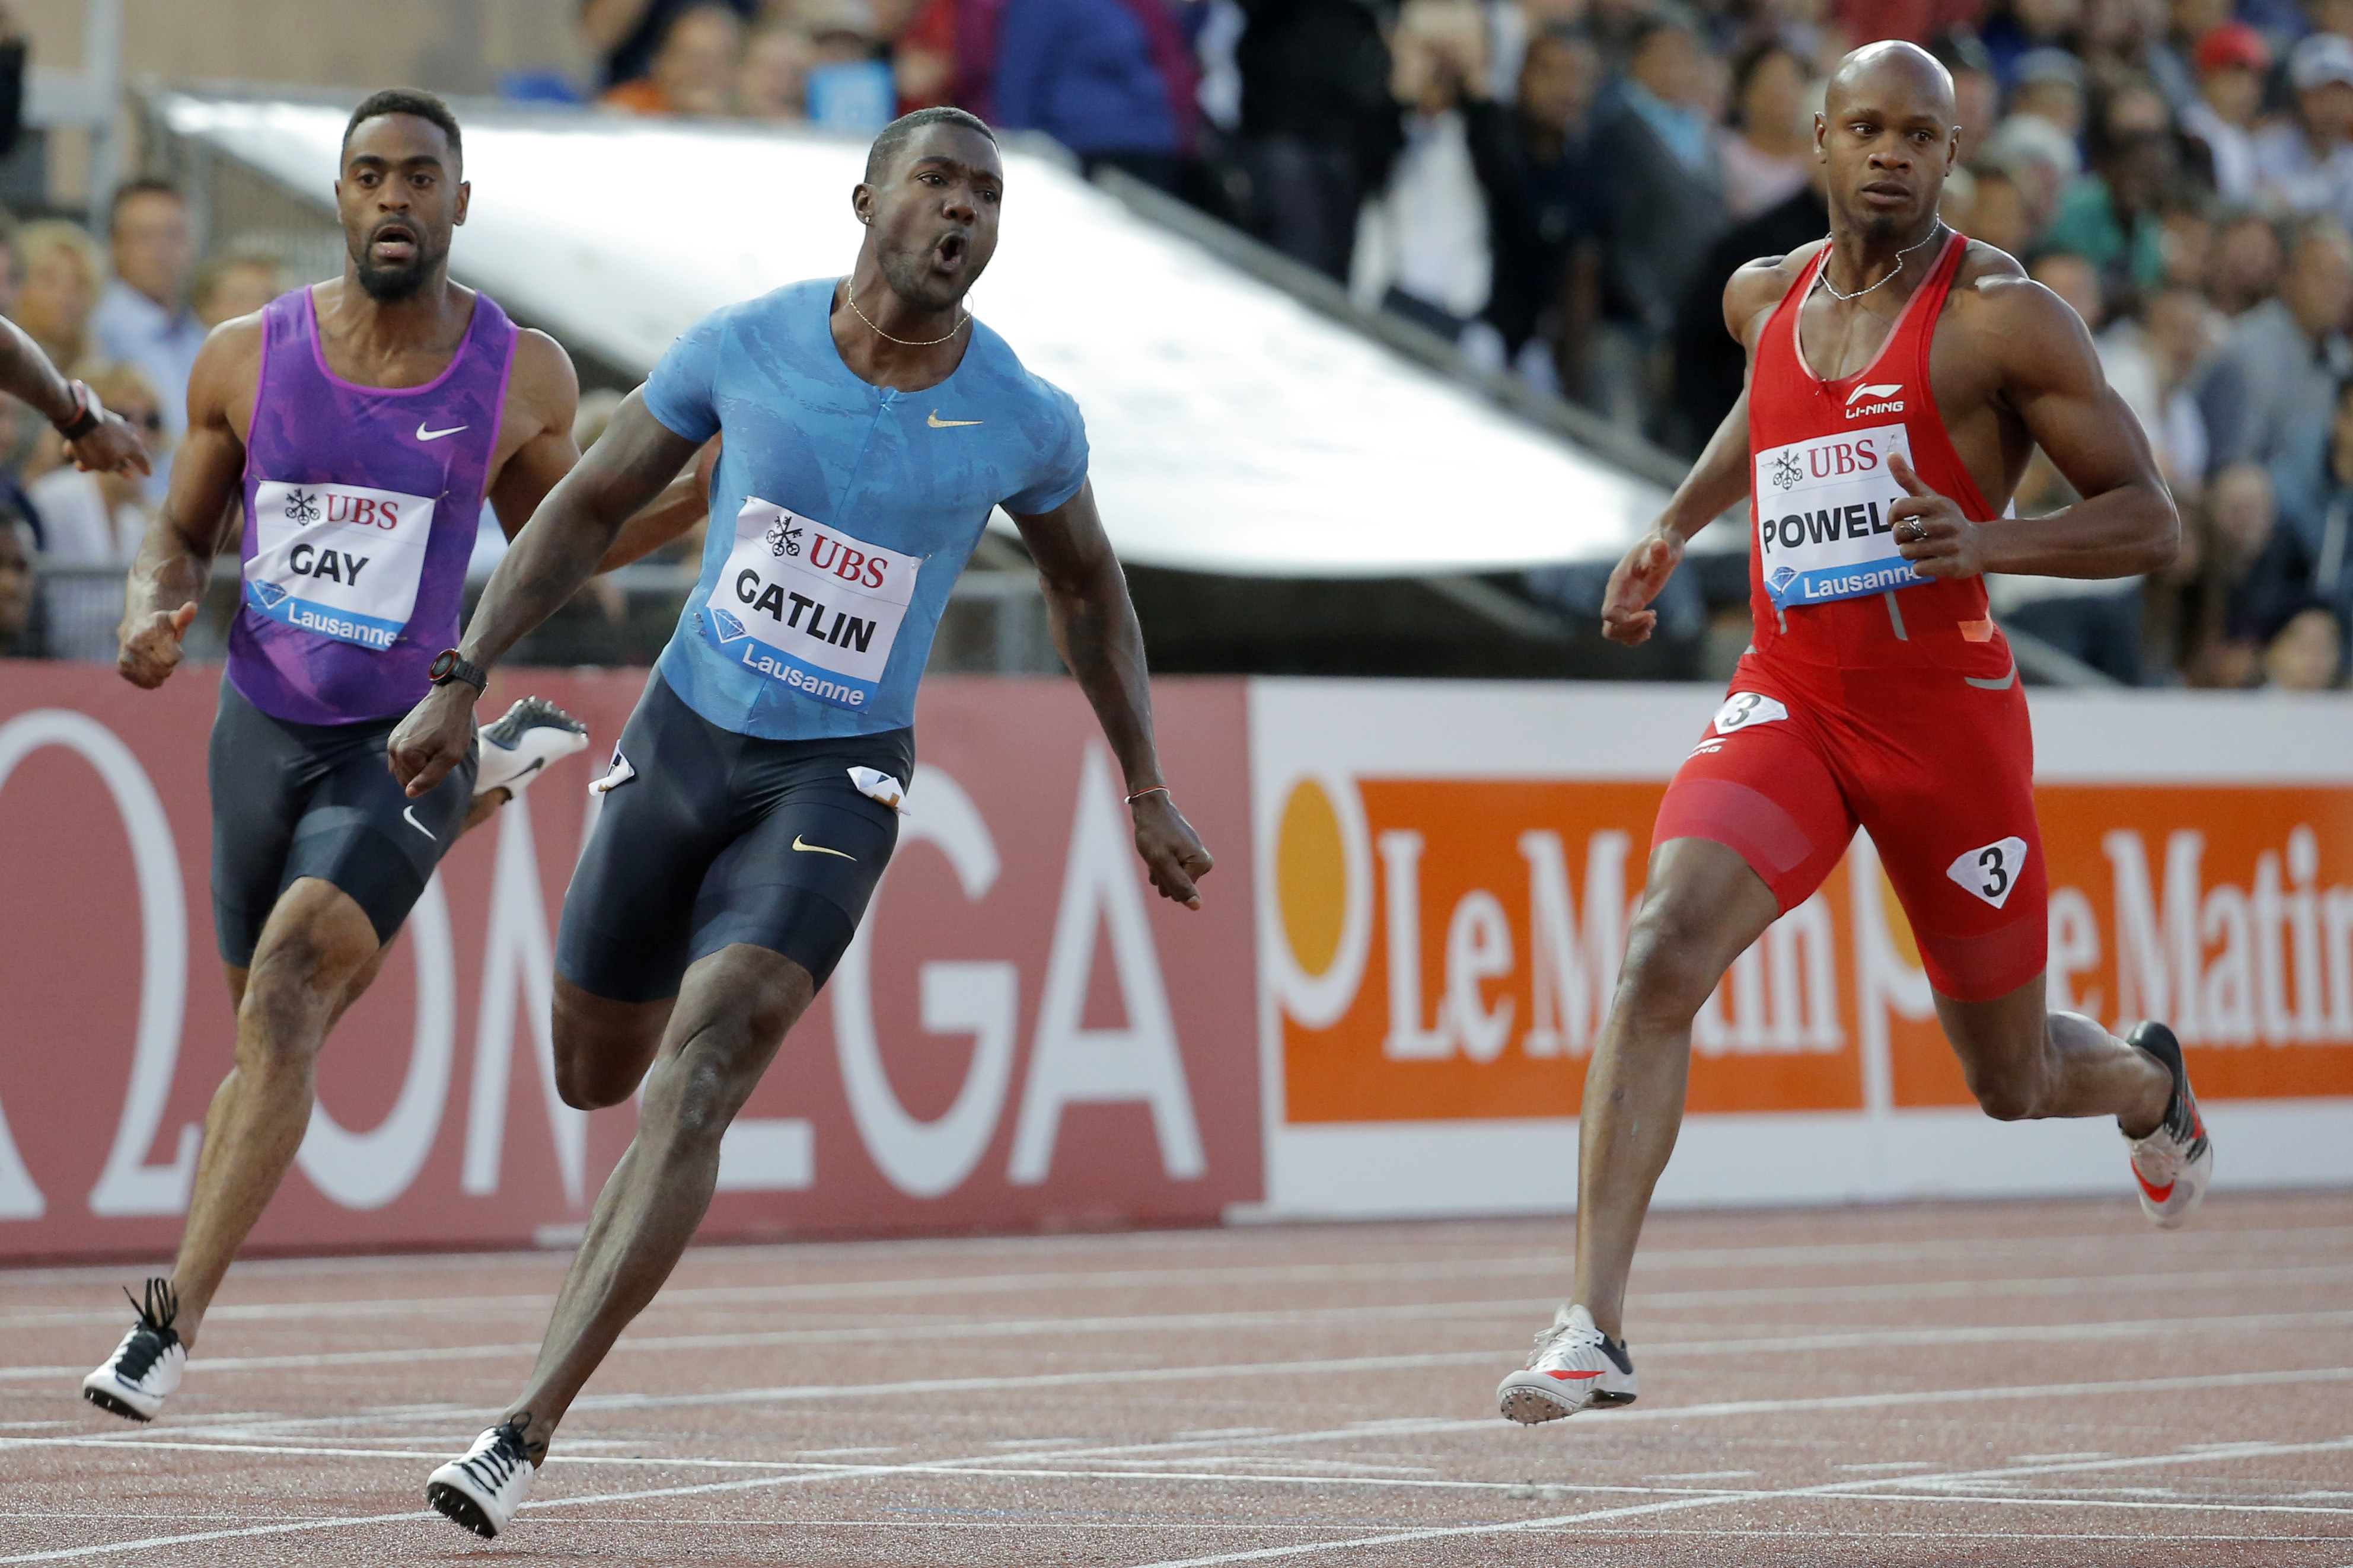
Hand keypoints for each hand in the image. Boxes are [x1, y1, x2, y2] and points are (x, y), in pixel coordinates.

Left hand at [66, 411, 152, 478]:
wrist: (79, 418)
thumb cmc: (95, 446)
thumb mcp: (105, 465)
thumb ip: (115, 468)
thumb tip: (119, 465)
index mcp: (134, 447)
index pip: (143, 461)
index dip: (145, 469)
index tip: (148, 474)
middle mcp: (128, 434)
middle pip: (123, 452)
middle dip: (118, 464)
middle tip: (122, 473)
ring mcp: (114, 423)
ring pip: (106, 444)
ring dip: (95, 455)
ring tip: (80, 463)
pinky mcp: (99, 417)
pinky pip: (93, 435)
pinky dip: (84, 444)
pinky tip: (70, 450)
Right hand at [116, 601, 196, 687]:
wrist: (137, 625)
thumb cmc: (161, 624)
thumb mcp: (174, 619)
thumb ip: (184, 616)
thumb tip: (192, 606)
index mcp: (147, 633)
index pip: (173, 658)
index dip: (176, 653)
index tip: (170, 644)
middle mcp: (133, 645)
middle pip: (164, 670)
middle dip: (168, 663)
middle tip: (162, 651)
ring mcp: (125, 657)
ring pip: (155, 679)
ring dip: (161, 672)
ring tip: (155, 658)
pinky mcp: (123, 669)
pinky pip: (146, 683)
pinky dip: (152, 679)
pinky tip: (149, 667)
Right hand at [387, 682, 477, 797]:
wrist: (450, 698)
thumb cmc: (454, 727)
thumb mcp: (450, 757)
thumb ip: (429, 778)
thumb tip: (409, 793)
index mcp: (405, 755)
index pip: (414, 783)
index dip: (432, 775)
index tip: (442, 758)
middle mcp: (393, 748)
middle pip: (405, 777)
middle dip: (423, 771)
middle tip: (439, 754)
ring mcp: (392, 740)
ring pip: (402, 768)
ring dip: (418, 764)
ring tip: (434, 748)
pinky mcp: (396, 734)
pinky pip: (401, 757)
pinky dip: (414, 756)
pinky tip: (427, 743)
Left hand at [1131, 791, 1212, 910]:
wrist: (1150, 808)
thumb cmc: (1154, 833)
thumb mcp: (1162, 862)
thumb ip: (1180, 885)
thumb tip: (1197, 906)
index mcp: (1202, 864)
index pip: (1180, 893)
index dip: (1165, 879)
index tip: (1161, 859)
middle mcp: (1203, 864)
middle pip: (1177, 890)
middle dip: (1162, 877)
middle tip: (1157, 856)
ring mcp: (1193, 860)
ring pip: (1171, 883)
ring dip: (1158, 872)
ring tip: (1156, 852)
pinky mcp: (1184, 858)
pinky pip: (1169, 873)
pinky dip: (1158, 866)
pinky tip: (1156, 851)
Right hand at [1600, 528, 1683, 645]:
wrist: (1663, 540)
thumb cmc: (1663, 542)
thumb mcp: (1665, 546)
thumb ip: (1659, 550)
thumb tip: (1659, 546)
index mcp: (1619, 583)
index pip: (1610, 614)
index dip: (1629, 622)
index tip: (1652, 614)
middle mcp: (1616, 594)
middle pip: (1610, 627)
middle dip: (1631, 631)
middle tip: (1653, 618)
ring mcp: (1622, 601)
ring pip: (1614, 632)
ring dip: (1634, 635)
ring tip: (1653, 621)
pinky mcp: (1631, 605)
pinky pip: (1624, 629)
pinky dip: (1636, 634)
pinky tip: (1651, 623)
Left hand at [1888, 451, 1983, 578]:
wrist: (1980, 546)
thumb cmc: (1946, 520)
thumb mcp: (1930, 498)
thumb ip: (1908, 478)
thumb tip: (1890, 454)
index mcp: (1938, 504)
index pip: (1898, 507)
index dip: (1891, 517)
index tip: (1898, 520)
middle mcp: (1946, 523)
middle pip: (1899, 533)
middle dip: (1901, 538)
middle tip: (1915, 537)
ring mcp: (1951, 545)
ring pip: (1906, 552)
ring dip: (1910, 553)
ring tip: (1925, 548)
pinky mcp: (1953, 565)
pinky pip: (1918, 569)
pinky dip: (1920, 567)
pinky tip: (1934, 560)